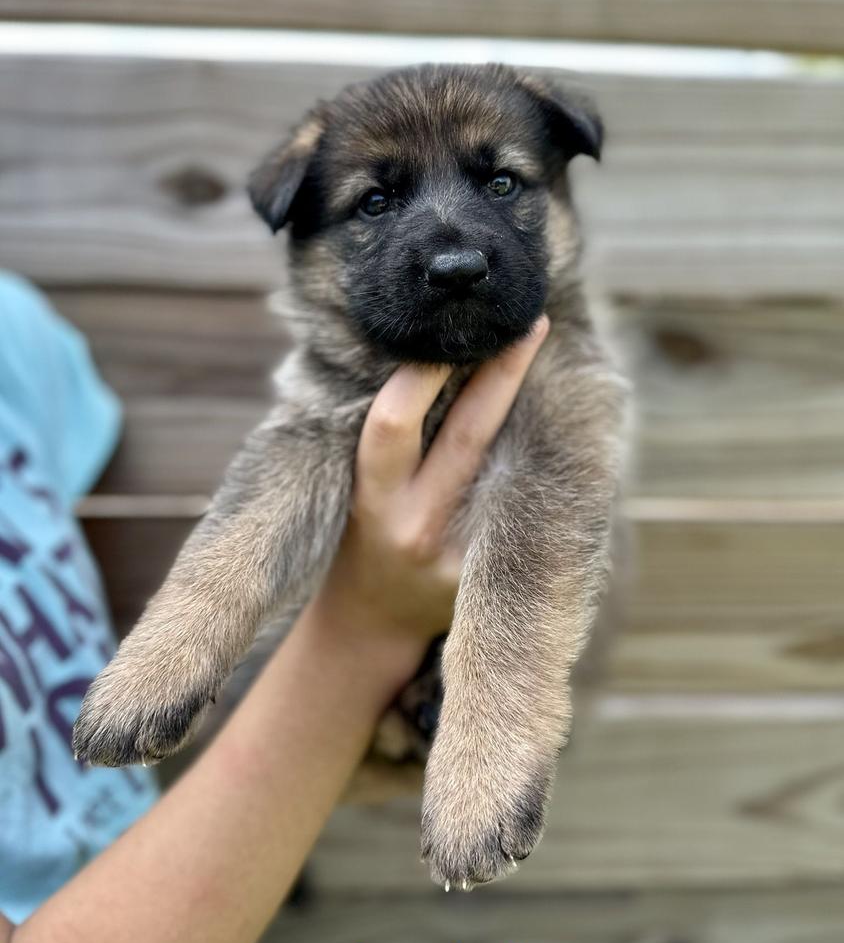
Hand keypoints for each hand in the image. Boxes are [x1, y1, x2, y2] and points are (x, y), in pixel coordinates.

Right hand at [312, 316, 549, 693]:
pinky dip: (539, 457)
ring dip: (532, 409)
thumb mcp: (354, 486)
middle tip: (531, 321)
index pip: (393, 423)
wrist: (375, 620)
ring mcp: (462, 555)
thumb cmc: (360, 533)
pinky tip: (561, 422)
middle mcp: (418, 527)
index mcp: (374, 500)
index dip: (422, 371)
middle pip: (469, 435)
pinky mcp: (494, 570)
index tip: (448, 324)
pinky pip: (522, 500)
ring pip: (507, 465)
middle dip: (502, 372)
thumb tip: (428, 349)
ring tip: (550, 354)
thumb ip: (387, 437)